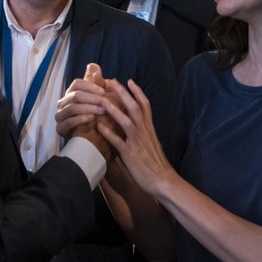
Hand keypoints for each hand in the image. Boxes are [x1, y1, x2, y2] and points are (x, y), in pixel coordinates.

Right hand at [56, 64, 119, 160]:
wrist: (91, 141)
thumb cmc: (96, 116)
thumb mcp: (99, 99)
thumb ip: (96, 83)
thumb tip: (94, 66)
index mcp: (71, 93)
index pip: (77, 84)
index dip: (90, 86)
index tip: (103, 91)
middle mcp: (63, 103)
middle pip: (75, 95)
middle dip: (92, 98)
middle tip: (105, 102)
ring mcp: (60, 116)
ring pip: (72, 107)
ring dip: (88, 108)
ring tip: (101, 110)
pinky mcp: (61, 128)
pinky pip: (68, 122)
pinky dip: (80, 119)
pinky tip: (91, 119)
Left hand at [97, 79, 175, 196]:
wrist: (163, 181)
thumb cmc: (156, 164)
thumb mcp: (152, 143)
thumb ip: (144, 133)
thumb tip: (138, 126)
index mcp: (149, 128)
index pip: (145, 105)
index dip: (137, 92)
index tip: (129, 80)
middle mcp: (144, 132)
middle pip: (135, 108)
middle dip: (124, 94)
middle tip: (112, 81)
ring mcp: (137, 142)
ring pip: (127, 121)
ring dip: (114, 110)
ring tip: (102, 100)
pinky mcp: (131, 154)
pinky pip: (118, 142)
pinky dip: (108, 133)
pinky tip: (99, 127)